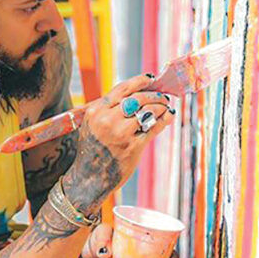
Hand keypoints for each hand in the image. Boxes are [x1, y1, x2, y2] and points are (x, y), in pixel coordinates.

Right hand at [63, 73, 175, 215]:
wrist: (89, 178)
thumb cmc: (93, 150)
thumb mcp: (93, 125)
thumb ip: (109, 109)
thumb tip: (137, 93)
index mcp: (96, 111)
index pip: (122, 89)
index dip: (139, 81)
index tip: (151, 79)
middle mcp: (107, 120)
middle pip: (137, 99)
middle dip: (154, 95)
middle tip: (163, 96)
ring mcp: (120, 133)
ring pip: (147, 111)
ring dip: (160, 107)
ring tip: (165, 107)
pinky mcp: (133, 147)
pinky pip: (153, 128)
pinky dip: (164, 119)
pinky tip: (169, 115)